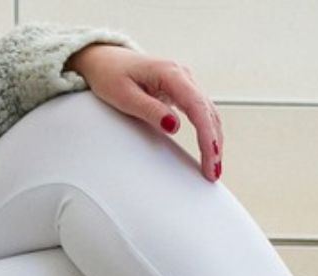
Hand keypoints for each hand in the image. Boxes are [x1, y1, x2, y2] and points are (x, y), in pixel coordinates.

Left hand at [64, 44, 222, 181]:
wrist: (104, 60)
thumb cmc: (110, 74)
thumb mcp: (124, 95)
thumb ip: (149, 110)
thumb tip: (174, 126)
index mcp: (169, 73)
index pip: (197, 107)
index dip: (207, 136)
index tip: (210, 159)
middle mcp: (182, 75)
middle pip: (208, 113)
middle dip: (214, 145)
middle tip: (213, 173)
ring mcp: (184, 83)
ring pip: (209, 114)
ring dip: (214, 141)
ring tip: (213, 168)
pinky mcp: (182, 91)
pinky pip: (202, 114)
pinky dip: (208, 133)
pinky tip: (209, 151)